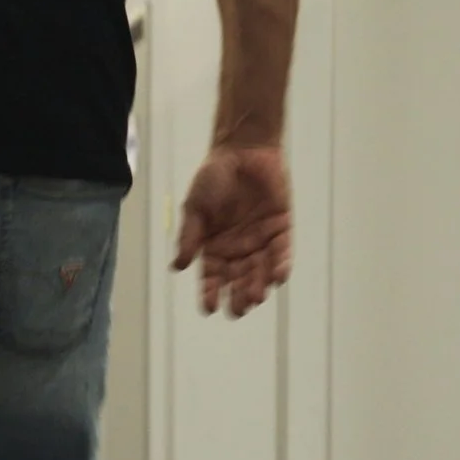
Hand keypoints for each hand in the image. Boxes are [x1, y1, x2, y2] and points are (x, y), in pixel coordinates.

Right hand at [173, 144, 292, 316]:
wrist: (243, 150)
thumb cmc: (213, 177)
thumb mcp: (195, 208)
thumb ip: (189, 237)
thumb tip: (178, 267)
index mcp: (214, 247)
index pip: (211, 277)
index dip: (210, 293)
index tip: (209, 308)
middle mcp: (237, 249)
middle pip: (238, 281)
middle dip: (238, 297)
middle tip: (238, 309)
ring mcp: (260, 240)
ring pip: (260, 272)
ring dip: (258, 286)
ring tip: (255, 298)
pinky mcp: (280, 229)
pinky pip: (282, 253)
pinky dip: (280, 266)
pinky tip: (277, 278)